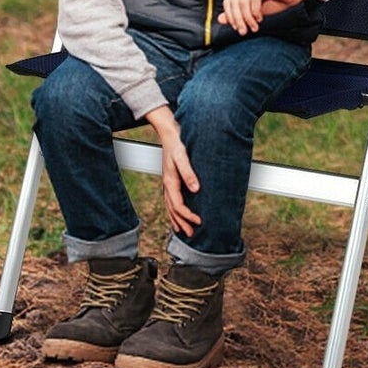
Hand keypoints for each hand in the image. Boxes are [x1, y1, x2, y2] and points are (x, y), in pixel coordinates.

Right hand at [147, 105, 200, 237]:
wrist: (168, 132)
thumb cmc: (176, 143)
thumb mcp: (183, 156)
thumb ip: (189, 172)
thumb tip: (196, 189)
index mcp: (170, 182)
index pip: (178, 206)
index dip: (188, 216)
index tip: (199, 222)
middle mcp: (167, 185)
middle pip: (173, 210)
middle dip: (182, 223)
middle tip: (191, 235)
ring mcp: (168, 183)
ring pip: (170, 207)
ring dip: (177, 220)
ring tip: (184, 231)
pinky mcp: (171, 179)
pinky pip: (171, 200)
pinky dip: (174, 210)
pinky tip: (180, 213)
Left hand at [218, 0, 325, 34]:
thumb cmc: (274, 1)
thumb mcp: (252, 11)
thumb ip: (237, 14)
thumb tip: (220, 19)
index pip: (228, 2)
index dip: (231, 18)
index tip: (238, 29)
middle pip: (234, 3)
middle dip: (239, 20)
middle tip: (245, 31)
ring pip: (243, 2)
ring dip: (248, 18)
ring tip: (254, 27)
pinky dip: (255, 11)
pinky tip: (260, 18)